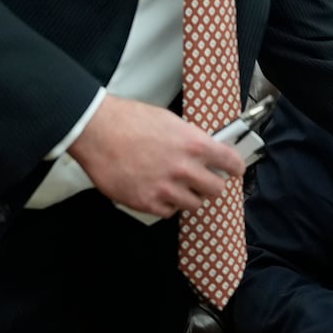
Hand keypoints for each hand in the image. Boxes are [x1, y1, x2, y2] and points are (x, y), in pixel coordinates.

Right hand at [66, 94, 245, 217]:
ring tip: (177, 186)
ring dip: (189, 196)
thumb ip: (190, 139)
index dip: (235, 167)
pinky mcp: (147, 203)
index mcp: (194, 144)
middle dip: (211, 184)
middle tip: (203, 180)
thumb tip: (203, 151)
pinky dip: (166, 205)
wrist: (97, 132)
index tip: (234, 170)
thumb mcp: (170, 121)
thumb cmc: (128, 120)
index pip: (230, 162)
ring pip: (194, 204)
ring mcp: (166, 189)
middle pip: (216, 189)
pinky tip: (159, 192)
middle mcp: (184, 169)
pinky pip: (169, 212)